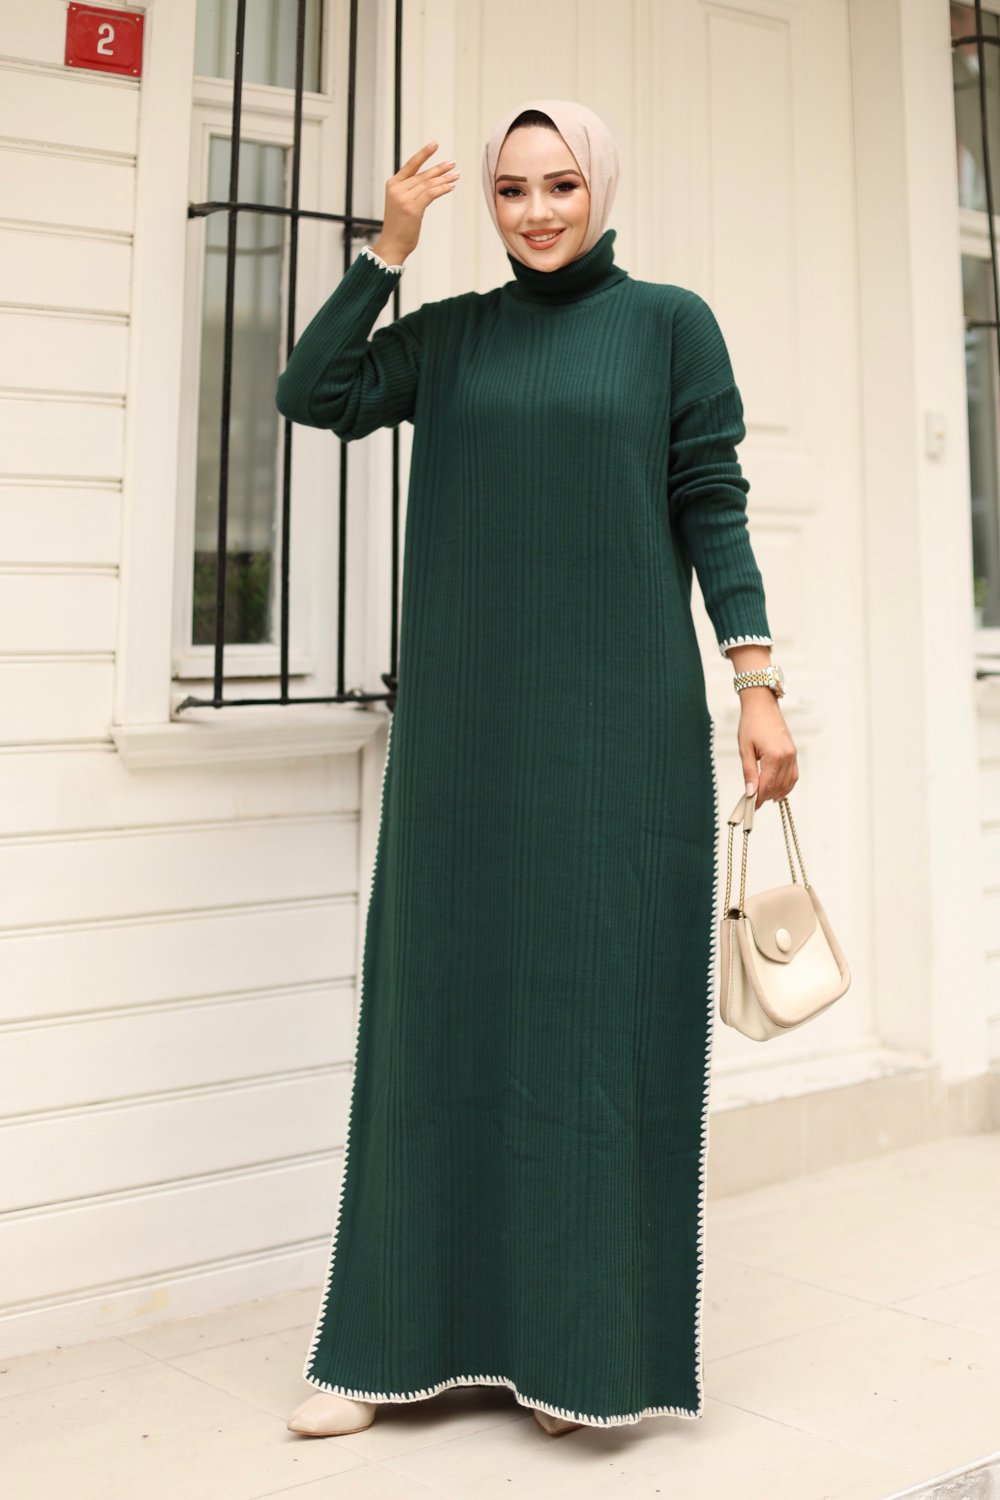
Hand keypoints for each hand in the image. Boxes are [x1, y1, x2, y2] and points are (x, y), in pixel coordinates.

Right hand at [372, 141, 460, 263]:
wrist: (392, 245)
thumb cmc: (399, 228)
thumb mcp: (401, 204)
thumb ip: (411, 191)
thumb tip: (430, 183)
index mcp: (393, 185)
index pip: (411, 165)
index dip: (424, 154)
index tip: (435, 144)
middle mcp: (397, 189)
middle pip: (423, 175)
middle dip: (440, 168)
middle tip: (453, 163)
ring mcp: (404, 198)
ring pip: (428, 183)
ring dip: (444, 178)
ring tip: (457, 174)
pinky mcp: (413, 208)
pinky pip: (431, 194)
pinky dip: (443, 188)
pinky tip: (451, 186)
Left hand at [737, 689, 798, 807]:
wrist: (762, 706)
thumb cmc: (751, 723)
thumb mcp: (745, 749)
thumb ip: (748, 772)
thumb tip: (750, 791)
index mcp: (774, 756)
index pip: (766, 785)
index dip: (758, 798)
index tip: (750, 806)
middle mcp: (787, 756)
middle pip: (777, 786)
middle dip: (765, 797)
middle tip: (753, 803)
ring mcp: (792, 755)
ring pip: (787, 783)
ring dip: (776, 793)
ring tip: (764, 798)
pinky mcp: (793, 752)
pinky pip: (793, 774)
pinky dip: (786, 785)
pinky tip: (777, 790)